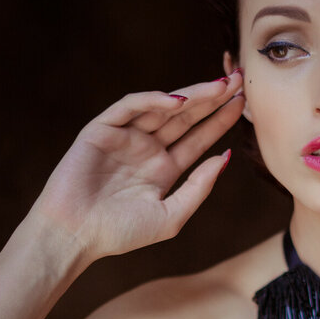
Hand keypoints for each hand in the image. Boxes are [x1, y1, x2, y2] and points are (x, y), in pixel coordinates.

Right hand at [31, 72, 243, 259]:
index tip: (243, 103)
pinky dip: (152, 101)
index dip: (220, 120)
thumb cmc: (120, 233)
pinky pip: (130, 107)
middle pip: (186, 117)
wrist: (76, 236)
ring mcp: (125, 137)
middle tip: (238, 82)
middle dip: (212, 99)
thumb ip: (199, 187)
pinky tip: (177, 101)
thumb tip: (227, 156)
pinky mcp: (102, 129)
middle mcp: (146, 149)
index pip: (198, 138)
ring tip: (218, 86)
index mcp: (164, 168)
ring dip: (190, 95)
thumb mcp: (171, 216)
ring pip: (162, 107)